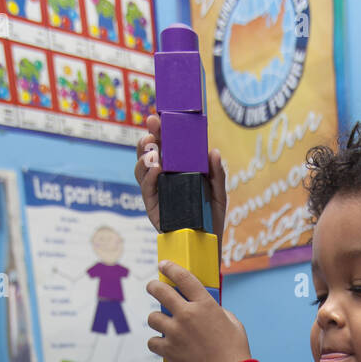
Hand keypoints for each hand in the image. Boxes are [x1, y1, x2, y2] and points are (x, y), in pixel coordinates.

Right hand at [135, 114, 226, 251]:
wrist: (207, 245)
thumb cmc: (212, 219)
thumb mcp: (219, 194)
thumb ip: (217, 174)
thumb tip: (213, 151)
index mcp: (178, 170)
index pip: (165, 146)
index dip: (160, 130)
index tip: (158, 115)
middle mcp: (164, 178)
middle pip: (149, 153)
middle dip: (147, 138)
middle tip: (152, 129)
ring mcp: (156, 192)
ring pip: (142, 168)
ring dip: (145, 156)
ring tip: (154, 151)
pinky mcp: (153, 207)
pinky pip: (147, 189)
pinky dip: (149, 176)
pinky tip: (156, 168)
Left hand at [146, 260, 250, 361]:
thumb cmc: (235, 351)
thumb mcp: (234, 324)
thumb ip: (218, 312)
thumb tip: (209, 310)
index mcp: (205, 304)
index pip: (183, 277)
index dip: (171, 268)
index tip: (163, 265)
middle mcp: (187, 314)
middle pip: (160, 291)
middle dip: (153, 286)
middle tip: (152, 287)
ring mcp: (176, 332)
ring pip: (153, 318)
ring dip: (157, 320)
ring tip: (163, 325)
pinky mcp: (168, 350)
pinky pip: (152, 341)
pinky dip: (156, 343)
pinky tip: (163, 345)